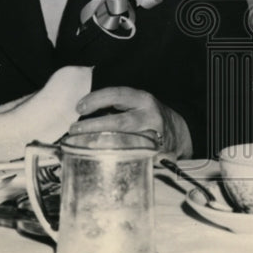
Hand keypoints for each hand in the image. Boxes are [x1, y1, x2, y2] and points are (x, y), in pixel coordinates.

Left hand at [70, 87, 192, 158]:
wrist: (177, 131)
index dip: (96, 100)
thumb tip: (81, 117)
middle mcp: (149, 116)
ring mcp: (153, 136)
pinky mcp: (155, 154)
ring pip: (125, 141)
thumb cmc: (147, 116)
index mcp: (142, 99)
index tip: (79, 108)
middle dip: (94, 125)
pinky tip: (101, 158)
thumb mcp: (136, 105)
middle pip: (120, 121)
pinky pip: (133, 156)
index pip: (117, 94)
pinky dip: (115, 157)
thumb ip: (114, 108)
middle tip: (74, 129)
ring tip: (82, 144)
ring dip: (100, 143)